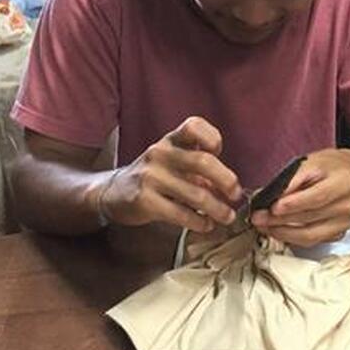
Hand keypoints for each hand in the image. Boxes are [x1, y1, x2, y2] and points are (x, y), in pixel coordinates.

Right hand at [98, 116, 241, 232]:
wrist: (113, 193)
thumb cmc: (154, 176)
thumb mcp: (173, 161)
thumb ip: (199, 168)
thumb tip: (229, 187)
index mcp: (170, 140)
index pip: (193, 126)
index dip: (212, 137)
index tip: (218, 152)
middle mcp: (160, 153)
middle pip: (203, 162)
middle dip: (226, 180)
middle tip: (236, 195)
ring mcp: (151, 177)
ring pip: (196, 193)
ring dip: (218, 208)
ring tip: (227, 216)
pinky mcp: (145, 201)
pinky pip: (181, 213)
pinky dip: (199, 221)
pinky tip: (206, 224)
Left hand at [250, 148, 349, 246]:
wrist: (347, 174)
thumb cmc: (326, 167)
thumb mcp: (309, 163)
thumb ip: (290, 179)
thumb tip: (266, 196)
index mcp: (346, 181)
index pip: (318, 196)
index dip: (294, 204)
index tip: (273, 207)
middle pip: (312, 217)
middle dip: (280, 219)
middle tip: (259, 217)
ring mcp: (346, 221)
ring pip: (310, 234)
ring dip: (282, 232)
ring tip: (264, 226)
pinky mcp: (339, 233)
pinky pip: (311, 241)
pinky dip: (291, 237)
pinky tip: (277, 230)